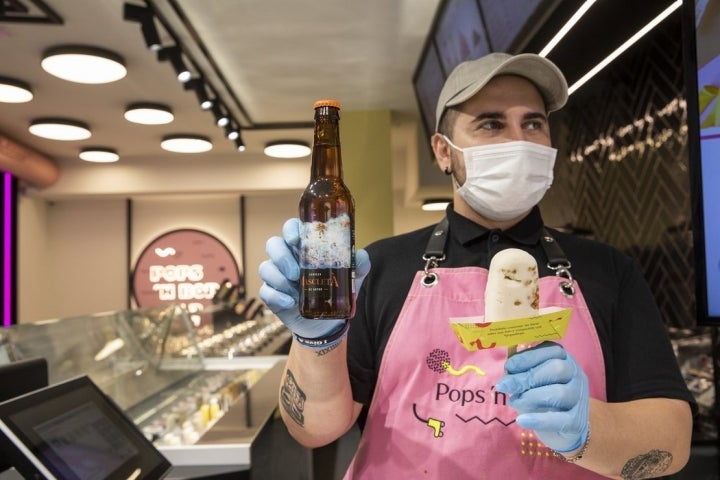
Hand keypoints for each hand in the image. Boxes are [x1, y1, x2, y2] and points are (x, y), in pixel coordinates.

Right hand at [258, 218, 370, 343]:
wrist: (328, 321)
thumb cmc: (336, 291)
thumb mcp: (351, 278)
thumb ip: (358, 265)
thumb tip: (360, 256)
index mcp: (304, 247)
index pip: (291, 228)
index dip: (290, 229)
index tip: (296, 239)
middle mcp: (287, 257)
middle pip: (273, 244)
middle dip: (282, 256)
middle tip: (296, 273)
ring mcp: (278, 276)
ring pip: (265, 267)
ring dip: (279, 278)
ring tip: (295, 290)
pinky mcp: (272, 295)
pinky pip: (265, 291)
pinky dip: (277, 296)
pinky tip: (290, 302)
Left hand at [496, 342, 588, 453]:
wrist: (560, 428)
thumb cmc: (540, 396)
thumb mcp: (530, 380)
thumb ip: (521, 371)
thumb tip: (508, 369)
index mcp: (565, 359)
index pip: (553, 350)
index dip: (529, 357)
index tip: (509, 366)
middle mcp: (576, 375)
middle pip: (557, 369)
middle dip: (527, 376)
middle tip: (504, 385)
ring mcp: (579, 398)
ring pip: (560, 393)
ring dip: (531, 397)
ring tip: (513, 401)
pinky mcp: (578, 421)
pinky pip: (560, 420)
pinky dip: (539, 420)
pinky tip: (521, 420)